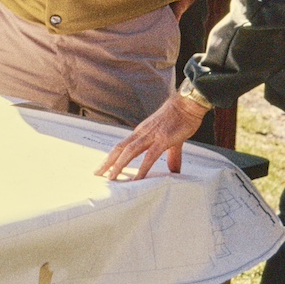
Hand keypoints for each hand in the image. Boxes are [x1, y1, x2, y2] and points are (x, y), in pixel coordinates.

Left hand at [96, 92, 210, 180]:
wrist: (188, 104)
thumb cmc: (180, 118)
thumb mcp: (172, 140)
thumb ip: (171, 157)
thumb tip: (173, 171)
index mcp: (141, 132)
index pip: (122, 146)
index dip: (111, 156)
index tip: (103, 167)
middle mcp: (142, 133)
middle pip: (120, 148)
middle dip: (108, 161)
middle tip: (97, 173)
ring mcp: (151, 136)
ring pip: (130, 151)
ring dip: (119, 165)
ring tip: (111, 178)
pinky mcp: (163, 139)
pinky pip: (150, 156)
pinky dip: (142, 168)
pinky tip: (137, 179)